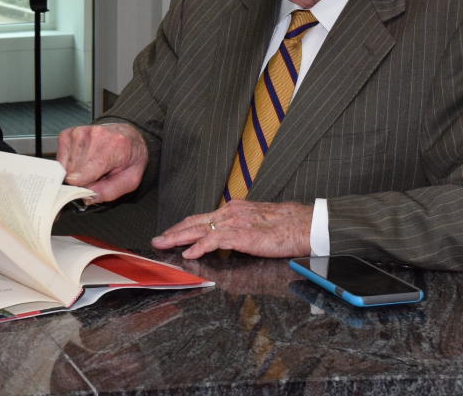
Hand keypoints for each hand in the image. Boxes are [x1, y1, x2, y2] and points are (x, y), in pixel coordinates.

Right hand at [56, 124, 147, 202]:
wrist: (126, 136)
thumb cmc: (129, 157)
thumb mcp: (131, 179)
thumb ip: (112, 190)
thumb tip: (89, 197)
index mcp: (116, 145)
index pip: (93, 165)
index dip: (82, 178)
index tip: (73, 184)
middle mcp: (96, 135)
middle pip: (76, 170)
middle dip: (84, 181)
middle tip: (96, 177)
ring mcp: (80, 133)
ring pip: (66, 167)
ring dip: (76, 173)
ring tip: (91, 167)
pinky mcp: (68, 134)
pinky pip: (60, 160)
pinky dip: (68, 165)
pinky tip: (81, 161)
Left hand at [151, 200, 312, 258]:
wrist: (306, 224)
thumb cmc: (287, 225)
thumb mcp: (257, 224)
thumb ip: (240, 229)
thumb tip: (228, 239)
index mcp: (234, 209)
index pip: (202, 218)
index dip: (184, 226)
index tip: (171, 233)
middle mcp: (231, 212)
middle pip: (194, 221)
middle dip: (173, 231)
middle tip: (157, 239)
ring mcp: (235, 222)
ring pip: (199, 229)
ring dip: (178, 238)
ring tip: (163, 245)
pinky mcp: (242, 235)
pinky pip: (214, 240)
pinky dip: (198, 247)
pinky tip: (188, 254)